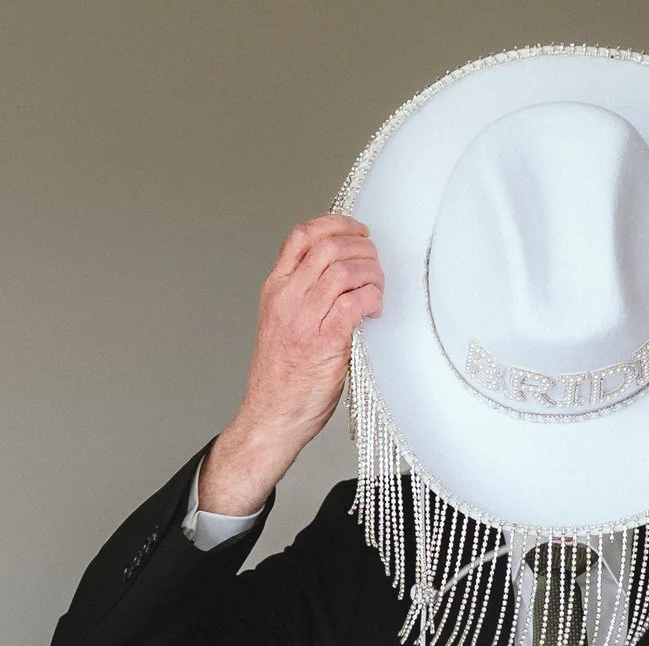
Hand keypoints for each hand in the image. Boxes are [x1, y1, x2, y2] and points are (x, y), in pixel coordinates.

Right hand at [203, 216, 384, 516]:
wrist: (271, 417)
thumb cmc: (281, 378)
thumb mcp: (282, 323)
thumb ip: (305, 295)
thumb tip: (344, 272)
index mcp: (274, 290)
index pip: (301, 236)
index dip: (335, 224)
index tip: (356, 231)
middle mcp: (287, 299)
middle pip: (329, 246)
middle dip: (362, 247)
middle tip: (375, 261)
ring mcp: (304, 320)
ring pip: (345, 270)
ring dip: (371, 273)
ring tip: (377, 287)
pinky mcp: (325, 342)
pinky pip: (355, 302)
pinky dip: (372, 298)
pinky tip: (374, 309)